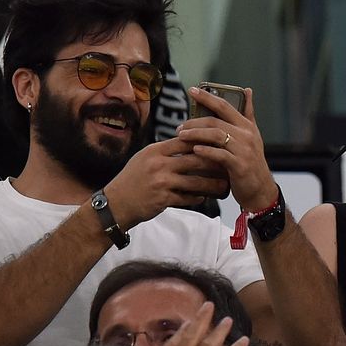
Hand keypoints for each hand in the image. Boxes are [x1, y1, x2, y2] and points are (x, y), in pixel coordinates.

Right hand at [102, 137, 230, 228]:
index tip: (220, 145)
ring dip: (212, 185)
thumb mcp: (145, 159)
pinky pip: (188, 198)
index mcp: (155, 151)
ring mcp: (161, 182)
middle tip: (230, 166)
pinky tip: (205, 197)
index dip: (205, 142)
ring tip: (224, 186)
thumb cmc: (132, 180)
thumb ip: (166, 152)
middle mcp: (159, 164)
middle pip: (196, 160)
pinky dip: (198, 198)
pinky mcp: (163, 199)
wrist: (115, 204)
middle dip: (215, 164)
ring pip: (196, 182)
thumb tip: (189, 143)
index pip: (186, 141)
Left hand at [176, 87, 281, 212]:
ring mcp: (244, 150)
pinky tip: (194, 150)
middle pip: (216, 121)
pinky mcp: (240, 165)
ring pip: (215, 135)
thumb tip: (247, 90)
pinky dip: (205, 151)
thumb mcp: (252, 136)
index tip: (192, 90)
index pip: (225, 106)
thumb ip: (248, 113)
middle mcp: (247, 135)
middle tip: (180, 126)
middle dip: (194, 121)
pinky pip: (219, 155)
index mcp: (247, 126)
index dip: (208, 96)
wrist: (260, 190)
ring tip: (181, 136)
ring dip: (195, 134)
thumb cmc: (251, 162)